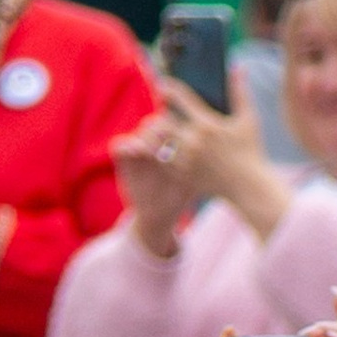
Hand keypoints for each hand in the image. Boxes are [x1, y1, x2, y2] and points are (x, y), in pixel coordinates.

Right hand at [109, 112, 192, 258]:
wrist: (160, 214)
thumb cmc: (181, 196)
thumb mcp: (193, 180)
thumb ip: (198, 165)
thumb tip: (218, 151)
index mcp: (173, 141)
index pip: (175, 123)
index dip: (178, 126)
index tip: (187, 138)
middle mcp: (154, 141)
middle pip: (158, 123)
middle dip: (163, 129)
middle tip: (169, 140)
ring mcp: (138, 148)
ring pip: (141, 131)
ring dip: (147, 136)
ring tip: (154, 148)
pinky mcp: (123, 158)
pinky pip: (118, 145)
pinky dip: (125, 145)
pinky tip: (136, 151)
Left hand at [154, 73, 289, 239]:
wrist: (249, 188)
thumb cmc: (251, 152)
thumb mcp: (249, 120)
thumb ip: (240, 92)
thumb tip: (237, 66)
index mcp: (208, 125)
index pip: (179, 97)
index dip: (168, 87)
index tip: (165, 85)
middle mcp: (194, 142)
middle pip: (161, 118)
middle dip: (160, 113)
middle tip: (163, 111)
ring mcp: (186, 160)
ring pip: (156, 139)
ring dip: (155, 131)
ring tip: (160, 128)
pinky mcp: (182, 175)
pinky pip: (158, 158)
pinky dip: (155, 150)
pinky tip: (161, 146)